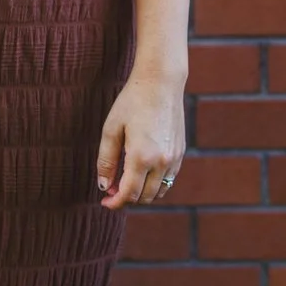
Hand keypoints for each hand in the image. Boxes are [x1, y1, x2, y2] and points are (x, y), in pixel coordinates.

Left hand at [96, 72, 184, 210]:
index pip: (129, 194)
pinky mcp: (180, 152)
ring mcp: (174, 158)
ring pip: (159, 191)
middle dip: (127, 199)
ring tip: (127, 181)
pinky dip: (155, 183)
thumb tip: (104, 187)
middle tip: (112, 190)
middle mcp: (161, 161)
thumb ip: (106, 161)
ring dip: (142, 193)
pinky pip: (169, 179)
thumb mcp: (111, 129)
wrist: (161, 82)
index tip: (105, 202)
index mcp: (141, 157)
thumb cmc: (132, 102)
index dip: (115, 203)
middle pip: (144, 197)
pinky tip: (143, 170)